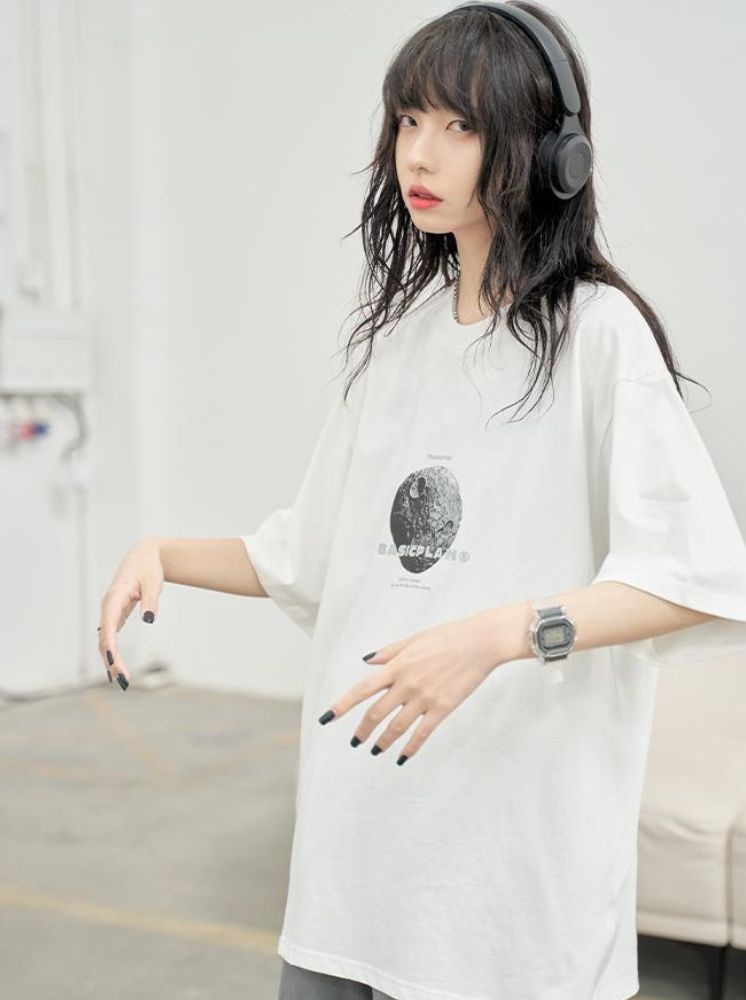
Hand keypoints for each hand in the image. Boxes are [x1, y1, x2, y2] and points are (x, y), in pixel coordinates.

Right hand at [98, 537, 163, 689]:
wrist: (144, 555)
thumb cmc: (149, 567)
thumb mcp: (153, 581)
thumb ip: (151, 600)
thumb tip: (148, 619)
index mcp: (114, 597)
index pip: (108, 625)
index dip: (109, 645)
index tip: (113, 662)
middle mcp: (108, 606)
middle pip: (105, 638)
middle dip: (112, 660)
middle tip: (123, 681)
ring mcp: (110, 612)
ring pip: (106, 640)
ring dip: (111, 660)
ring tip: (121, 681)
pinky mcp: (115, 615)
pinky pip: (110, 637)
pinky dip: (113, 653)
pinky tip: (116, 668)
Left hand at [317, 615, 503, 764]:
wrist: (480, 642)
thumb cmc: (448, 636)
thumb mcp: (414, 639)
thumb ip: (389, 652)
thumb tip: (368, 660)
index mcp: (397, 666)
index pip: (362, 689)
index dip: (342, 705)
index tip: (327, 718)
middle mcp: (406, 684)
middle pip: (376, 713)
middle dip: (362, 730)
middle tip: (355, 741)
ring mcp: (424, 698)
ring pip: (396, 727)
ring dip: (383, 742)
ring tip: (375, 751)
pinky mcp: (442, 709)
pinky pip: (422, 734)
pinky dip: (410, 748)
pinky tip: (403, 758)